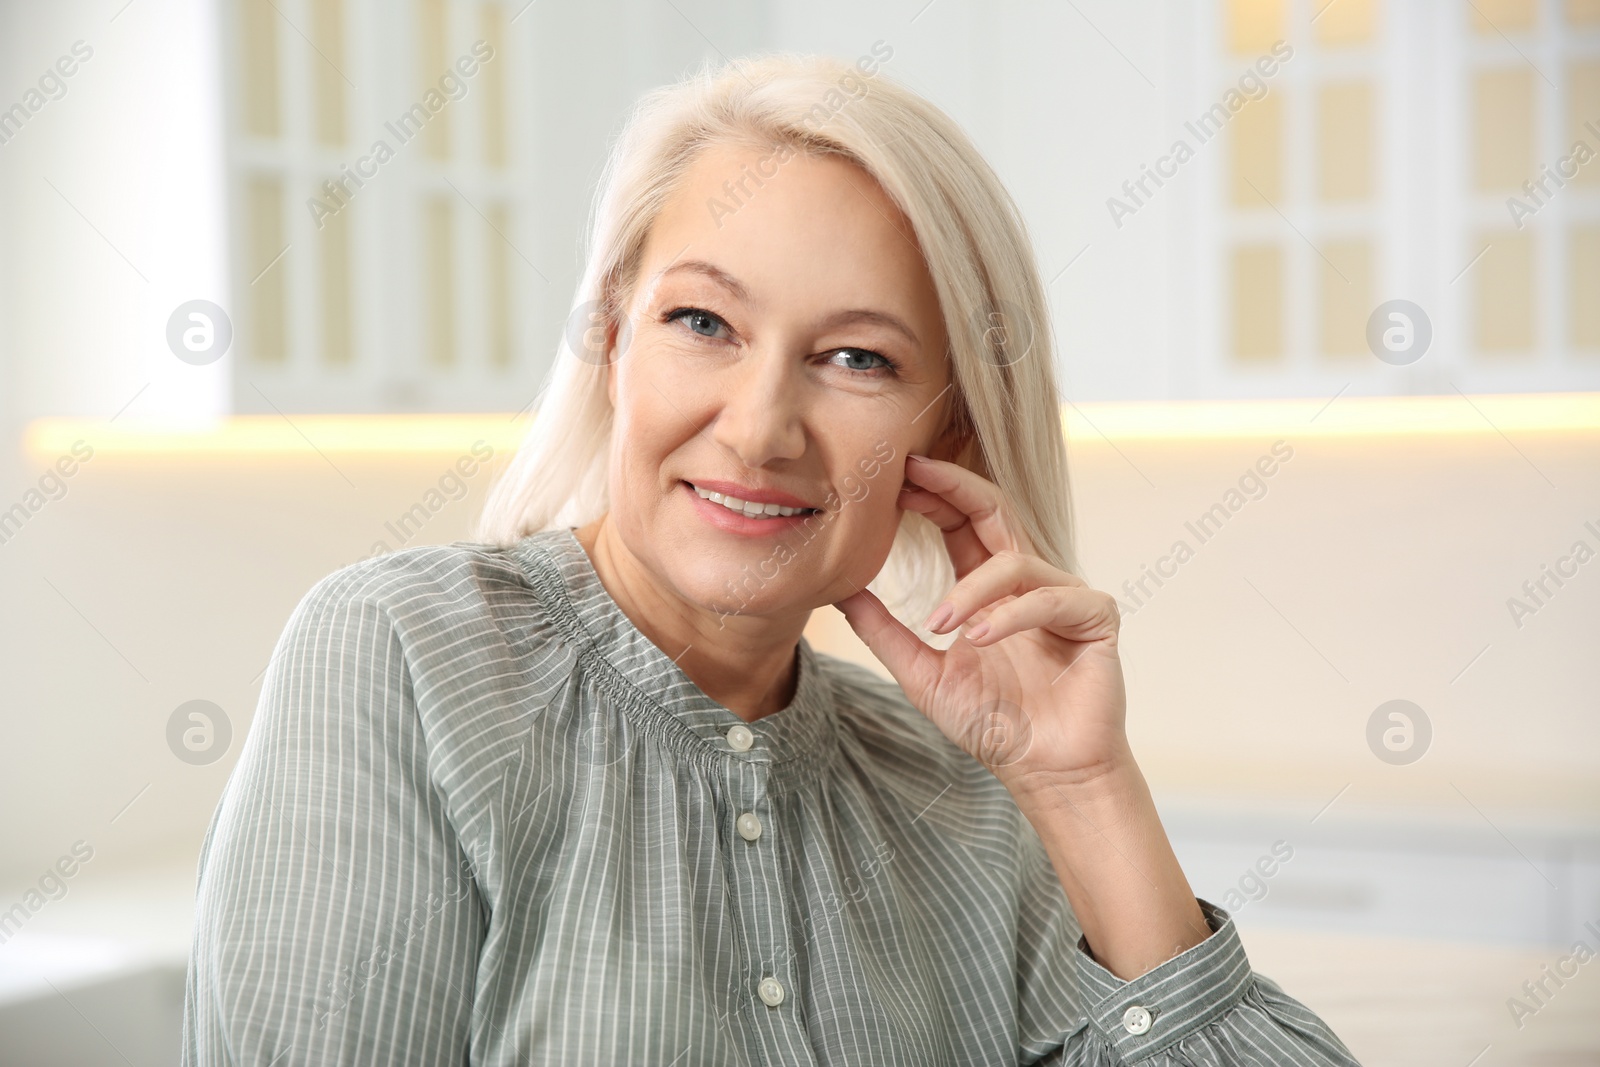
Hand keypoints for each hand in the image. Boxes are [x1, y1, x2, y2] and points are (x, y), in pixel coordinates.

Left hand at [833, 454, 1130, 797]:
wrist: (1044, 773)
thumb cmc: (993, 725)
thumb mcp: (922, 674)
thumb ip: (883, 631)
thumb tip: (839, 589)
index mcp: (988, 589)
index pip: (960, 521)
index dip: (932, 494)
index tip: (892, 476)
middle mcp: (1026, 582)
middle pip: (993, 510)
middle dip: (953, 487)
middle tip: (912, 473)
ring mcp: (1063, 595)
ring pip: (1014, 560)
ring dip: (970, 589)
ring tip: (939, 623)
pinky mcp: (1095, 617)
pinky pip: (1050, 598)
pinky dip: (1010, 615)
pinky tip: (979, 637)